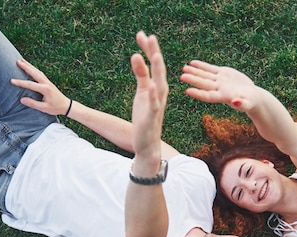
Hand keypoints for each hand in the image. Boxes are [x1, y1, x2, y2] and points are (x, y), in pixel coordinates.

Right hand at [10, 59, 70, 115]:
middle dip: (25, 67)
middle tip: (17, 61)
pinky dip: (34, 69)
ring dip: (29, 65)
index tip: (11, 81)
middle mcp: (46, 83)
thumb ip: (33, 104)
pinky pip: (40, 73)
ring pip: (37, 71)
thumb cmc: (56, 108)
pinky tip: (30, 67)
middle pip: (34, 73)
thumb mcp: (44, 108)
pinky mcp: (48, 82)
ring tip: (21, 60)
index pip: (30, 85)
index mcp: (45, 89)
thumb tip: (22, 100)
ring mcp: (48, 82)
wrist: (67, 106)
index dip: (20, 83)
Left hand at [130, 31, 168, 158]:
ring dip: (157, 71)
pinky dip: (153, 95)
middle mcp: (160, 93)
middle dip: (154, 53)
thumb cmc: (145, 117)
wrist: (147, 143)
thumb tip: (136, 55)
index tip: (141, 34)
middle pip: (158, 70)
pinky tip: (150, 85)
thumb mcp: (141, 92)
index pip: (153, 63)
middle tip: (149, 36)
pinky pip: (154, 104)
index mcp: (157, 86)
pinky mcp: (152, 117)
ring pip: (159, 84)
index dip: (148, 48)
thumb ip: (140, 74)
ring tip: (154, 55)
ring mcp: (157, 104)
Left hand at [180, 60, 255, 111]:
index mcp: (223, 97)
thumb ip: (242, 103)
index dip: (198, 93)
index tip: (188, 90)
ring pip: (204, 75)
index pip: (208, 96)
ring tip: (184, 68)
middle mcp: (218, 88)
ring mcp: (219, 80)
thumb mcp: (248, 103)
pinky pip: (210, 69)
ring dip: (194, 72)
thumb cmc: (250, 102)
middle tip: (182, 76)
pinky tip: (192, 63)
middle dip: (193, 80)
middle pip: (203, 84)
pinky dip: (201, 66)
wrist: (251, 96)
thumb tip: (236, 102)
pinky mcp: (222, 73)